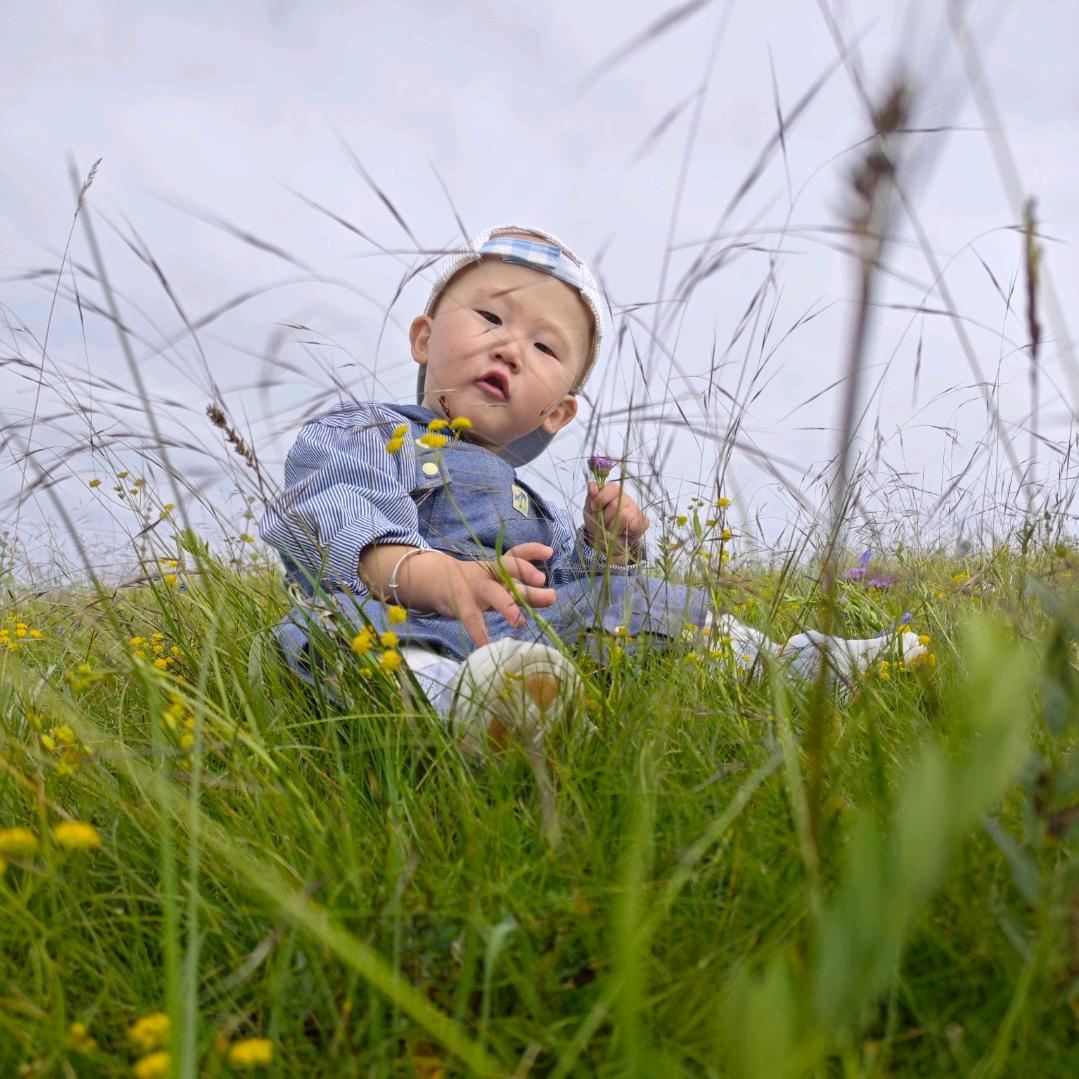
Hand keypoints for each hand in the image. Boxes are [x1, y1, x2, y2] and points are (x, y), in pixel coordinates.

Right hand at [363, 543, 556, 647]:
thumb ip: (523, 590)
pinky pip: (472, 620)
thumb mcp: (499, 584)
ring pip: (492, 594)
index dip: (532, 551)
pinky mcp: (462, 604)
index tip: (550, 552)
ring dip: (507, 607)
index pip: (516, 553)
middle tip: (546, 588)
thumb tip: (552, 597)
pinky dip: (480, 634)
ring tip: (519, 623)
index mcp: (498, 566)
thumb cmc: (477, 585)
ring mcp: (474, 588)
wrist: (437, 581)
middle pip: (508, 570)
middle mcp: (488, 573)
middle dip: (526, 576)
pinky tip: (487, 647)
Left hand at [584, 482, 649, 563]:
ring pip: (625, 517)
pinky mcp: (643, 522)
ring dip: (614, 527)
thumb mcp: (589, 510)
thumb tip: (592, 486)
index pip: (611, 489)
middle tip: (603, 523)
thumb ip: (591, 497)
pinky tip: (622, 533)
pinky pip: (638, 525)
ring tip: (611, 529)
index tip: (594, 507)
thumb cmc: (597, 521)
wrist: (604, 540)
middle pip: (615, 505)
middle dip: (605, 518)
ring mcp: (636, 510)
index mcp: (613, 491)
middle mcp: (626, 498)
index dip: (601, 499)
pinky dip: (627, 531)